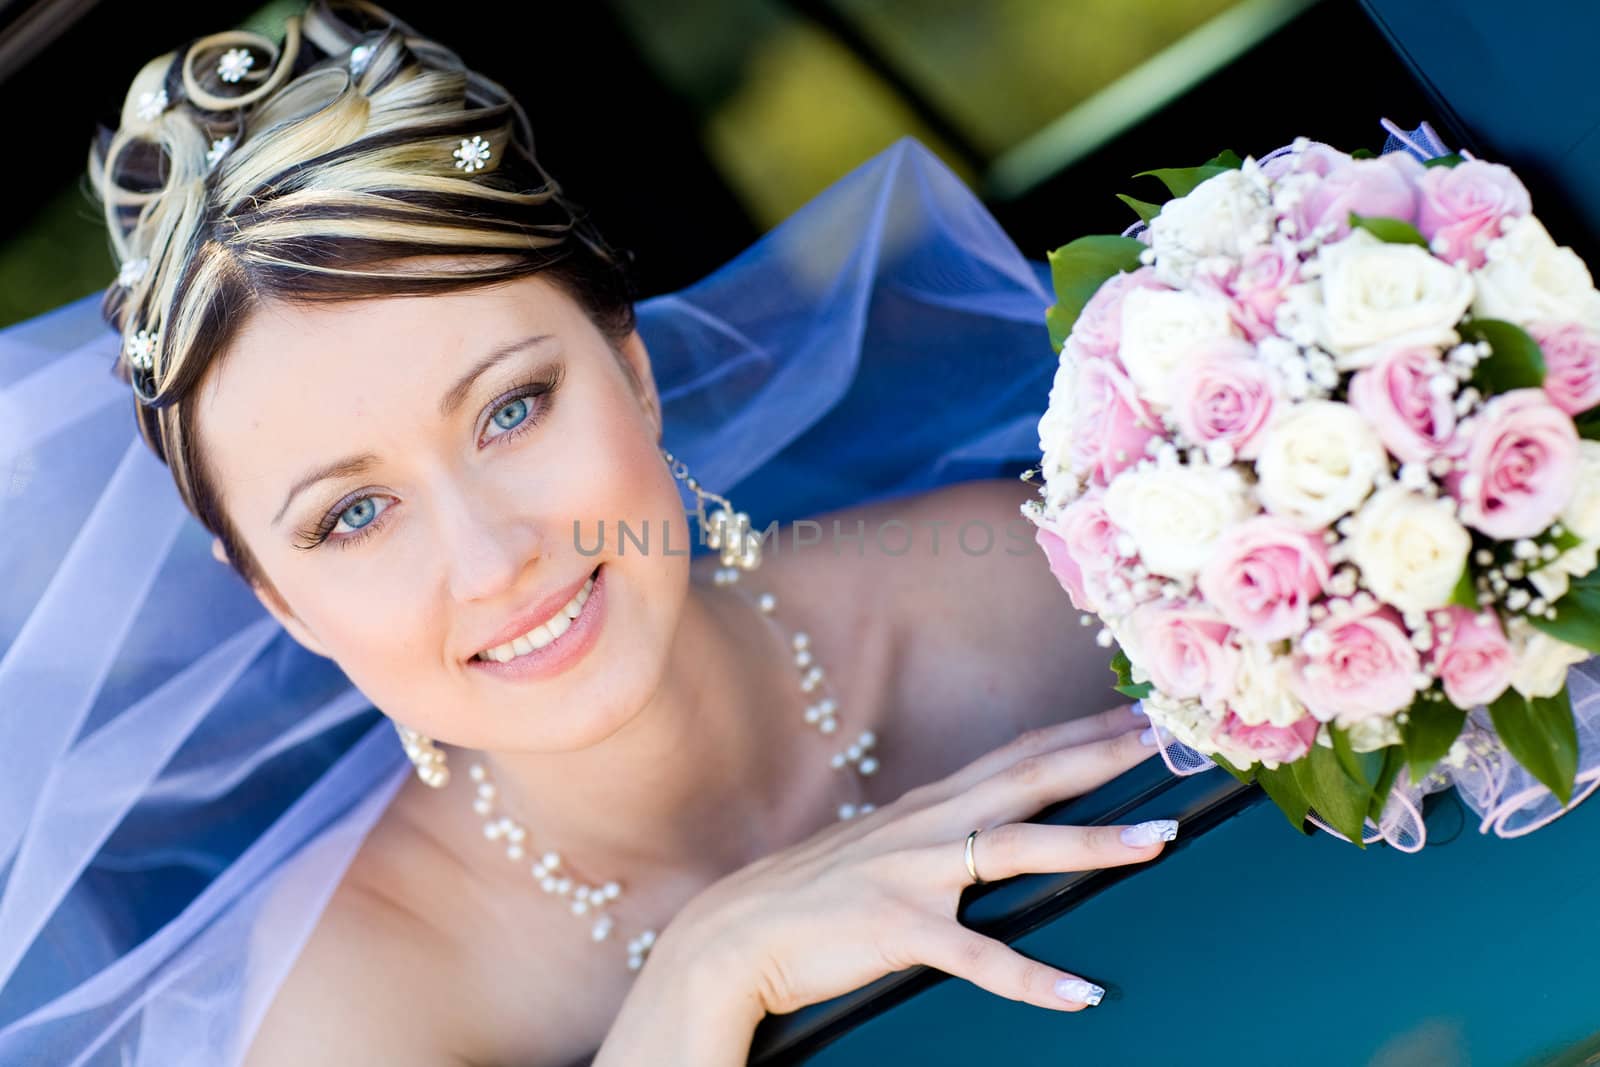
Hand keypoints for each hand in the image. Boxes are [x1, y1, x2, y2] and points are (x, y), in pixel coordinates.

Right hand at [655, 703, 1168, 1018]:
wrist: (735, 932)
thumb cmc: (810, 893)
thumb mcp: (877, 846)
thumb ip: (931, 832)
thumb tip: (977, 828)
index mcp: (928, 805)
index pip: (1017, 754)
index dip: (1079, 731)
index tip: (1137, 712)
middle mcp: (928, 825)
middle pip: (1031, 777)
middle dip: (1105, 754)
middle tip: (1172, 737)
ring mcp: (914, 874)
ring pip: (1019, 848)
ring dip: (1094, 841)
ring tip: (1159, 838)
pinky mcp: (898, 929)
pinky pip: (978, 957)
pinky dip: (1033, 978)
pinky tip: (1082, 994)